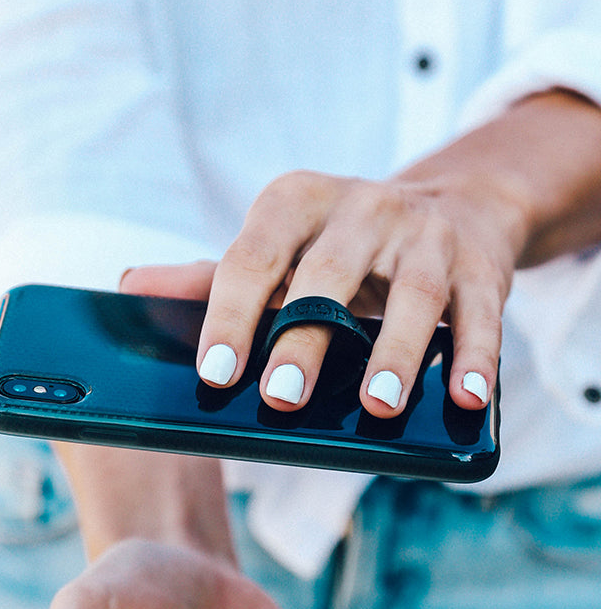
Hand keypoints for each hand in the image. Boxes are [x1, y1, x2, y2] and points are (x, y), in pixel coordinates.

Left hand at [194, 168, 515, 417]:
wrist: (451, 206)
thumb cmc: (339, 246)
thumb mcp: (277, 247)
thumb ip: (211, 277)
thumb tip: (129, 289)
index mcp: (296, 202)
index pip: (251, 257)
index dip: (230, 315)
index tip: (215, 373)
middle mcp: (361, 209)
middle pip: (327, 276)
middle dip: (304, 338)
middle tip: (280, 398)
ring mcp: (425, 235)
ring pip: (412, 294)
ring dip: (395, 353)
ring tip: (376, 406)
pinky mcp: (480, 266)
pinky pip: (479, 314)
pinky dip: (475, 357)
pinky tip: (466, 398)